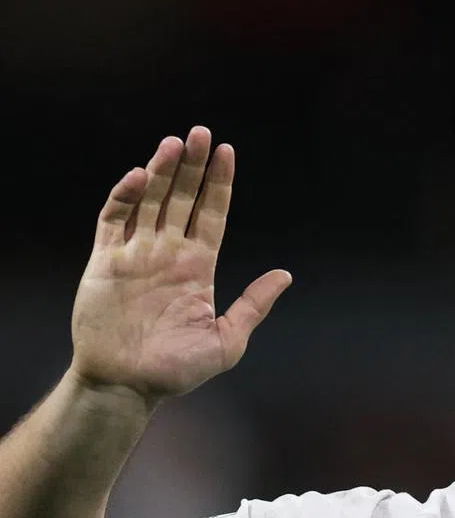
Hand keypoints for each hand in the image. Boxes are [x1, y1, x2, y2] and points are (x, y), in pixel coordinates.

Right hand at [70, 126, 290, 400]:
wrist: (129, 385)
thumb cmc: (178, 370)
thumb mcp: (227, 340)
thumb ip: (253, 305)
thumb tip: (286, 275)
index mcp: (198, 268)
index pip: (211, 215)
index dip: (219, 184)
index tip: (228, 152)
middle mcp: (168, 254)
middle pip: (181, 198)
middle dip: (192, 166)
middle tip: (202, 132)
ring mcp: (136, 254)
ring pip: (150, 201)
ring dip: (161, 171)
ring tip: (176, 143)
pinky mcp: (106, 261)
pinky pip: (113, 219)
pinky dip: (125, 196)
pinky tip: (141, 176)